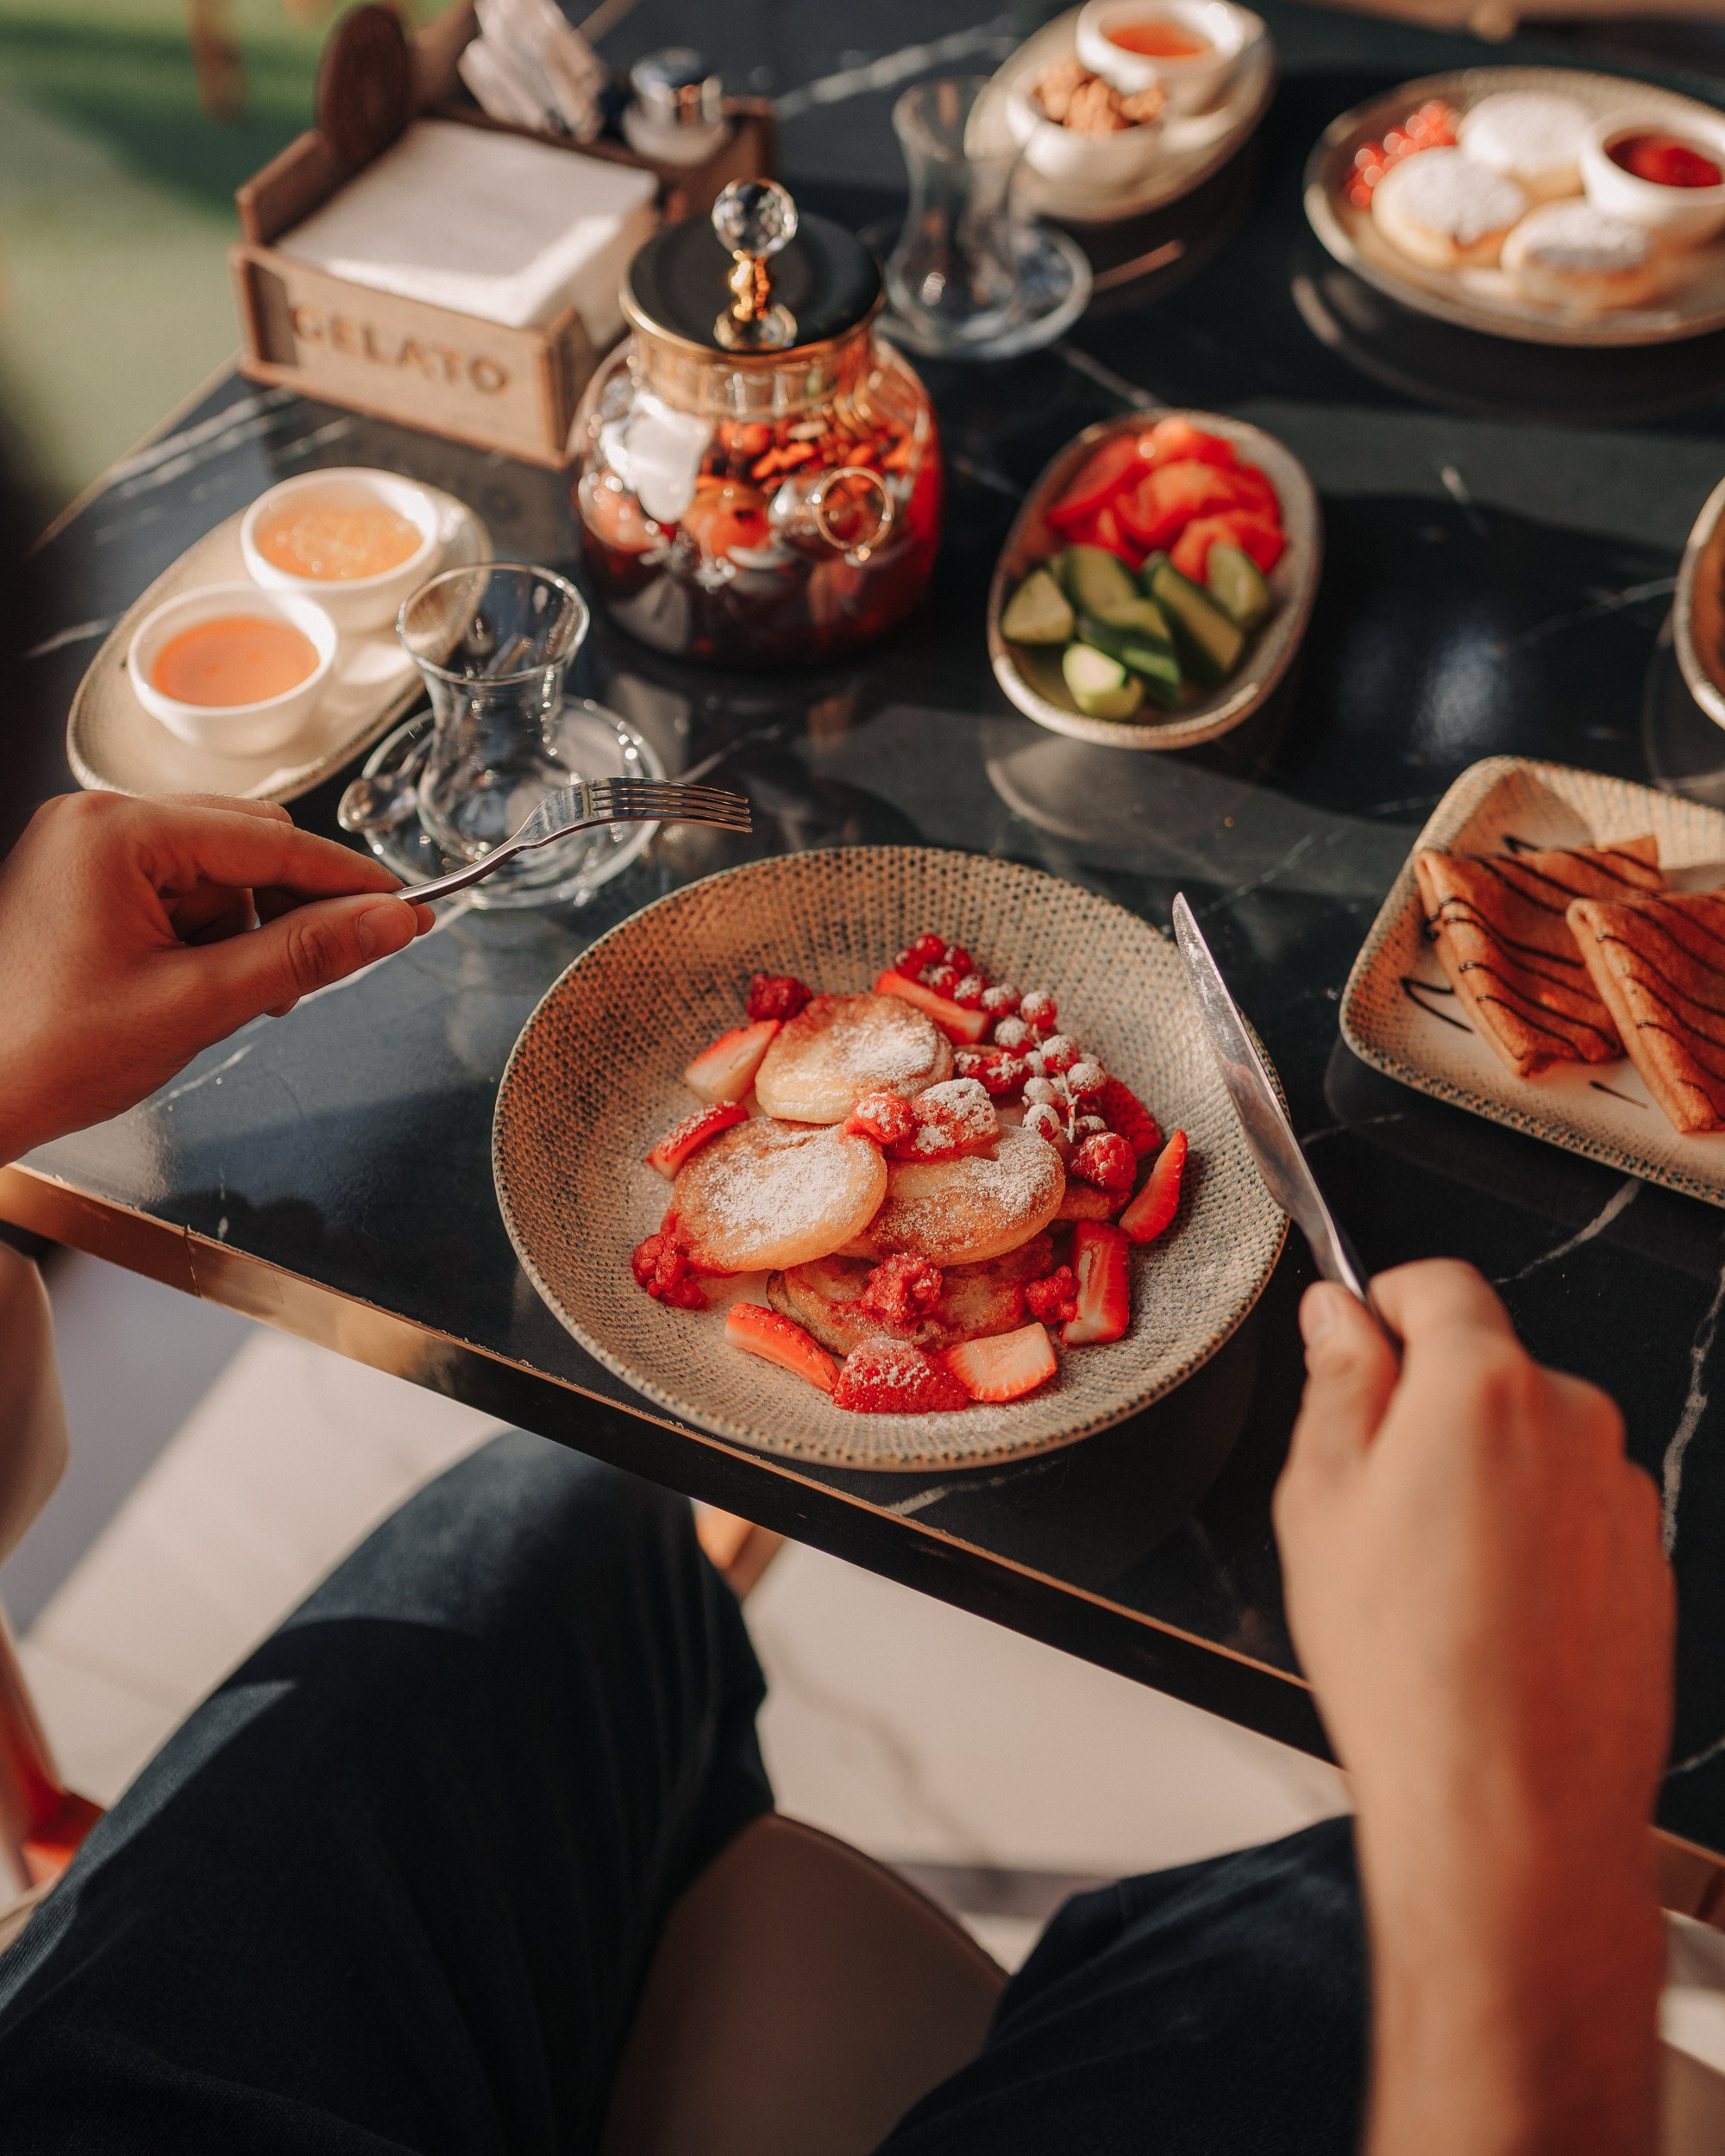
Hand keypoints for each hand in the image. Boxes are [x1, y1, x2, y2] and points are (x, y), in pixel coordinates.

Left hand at [0, 792, 432, 1160]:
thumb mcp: (198, 1004)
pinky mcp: (89, 882)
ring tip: (222, 997)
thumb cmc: (46, 1052)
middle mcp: (97, 823)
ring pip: (222, 872)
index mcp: (114, 833)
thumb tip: (389, 924)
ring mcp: (89, 850)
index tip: (407, 907)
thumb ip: (304, 957)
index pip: (268, 841)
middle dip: (286, 913)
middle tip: (310, 977)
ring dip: (247, 932)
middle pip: (248, 844)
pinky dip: (211, 938)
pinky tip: (200, 986)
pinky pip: (184, 891)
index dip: (347, 881)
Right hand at [1277, 1261, 1671, 2155]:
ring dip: (1480, 1478)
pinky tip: (1482, 1616)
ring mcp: (1620, 1496)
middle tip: (1368, 1499)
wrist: (1510, 1805)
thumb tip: (1336, 1316)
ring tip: (1425, 1580)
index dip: (1382, 1306)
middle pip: (1487, 1368)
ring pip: (1529, 1446)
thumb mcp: (1319, 1499)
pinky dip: (1527, 1541)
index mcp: (1487, 1385)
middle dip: (1427, 1408)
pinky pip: (1569, 1516)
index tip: (1351, 1345)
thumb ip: (1337, 1382)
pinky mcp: (1645, 1565)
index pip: (1438, 1283)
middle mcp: (1574, 1422)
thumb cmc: (1408, 1664)